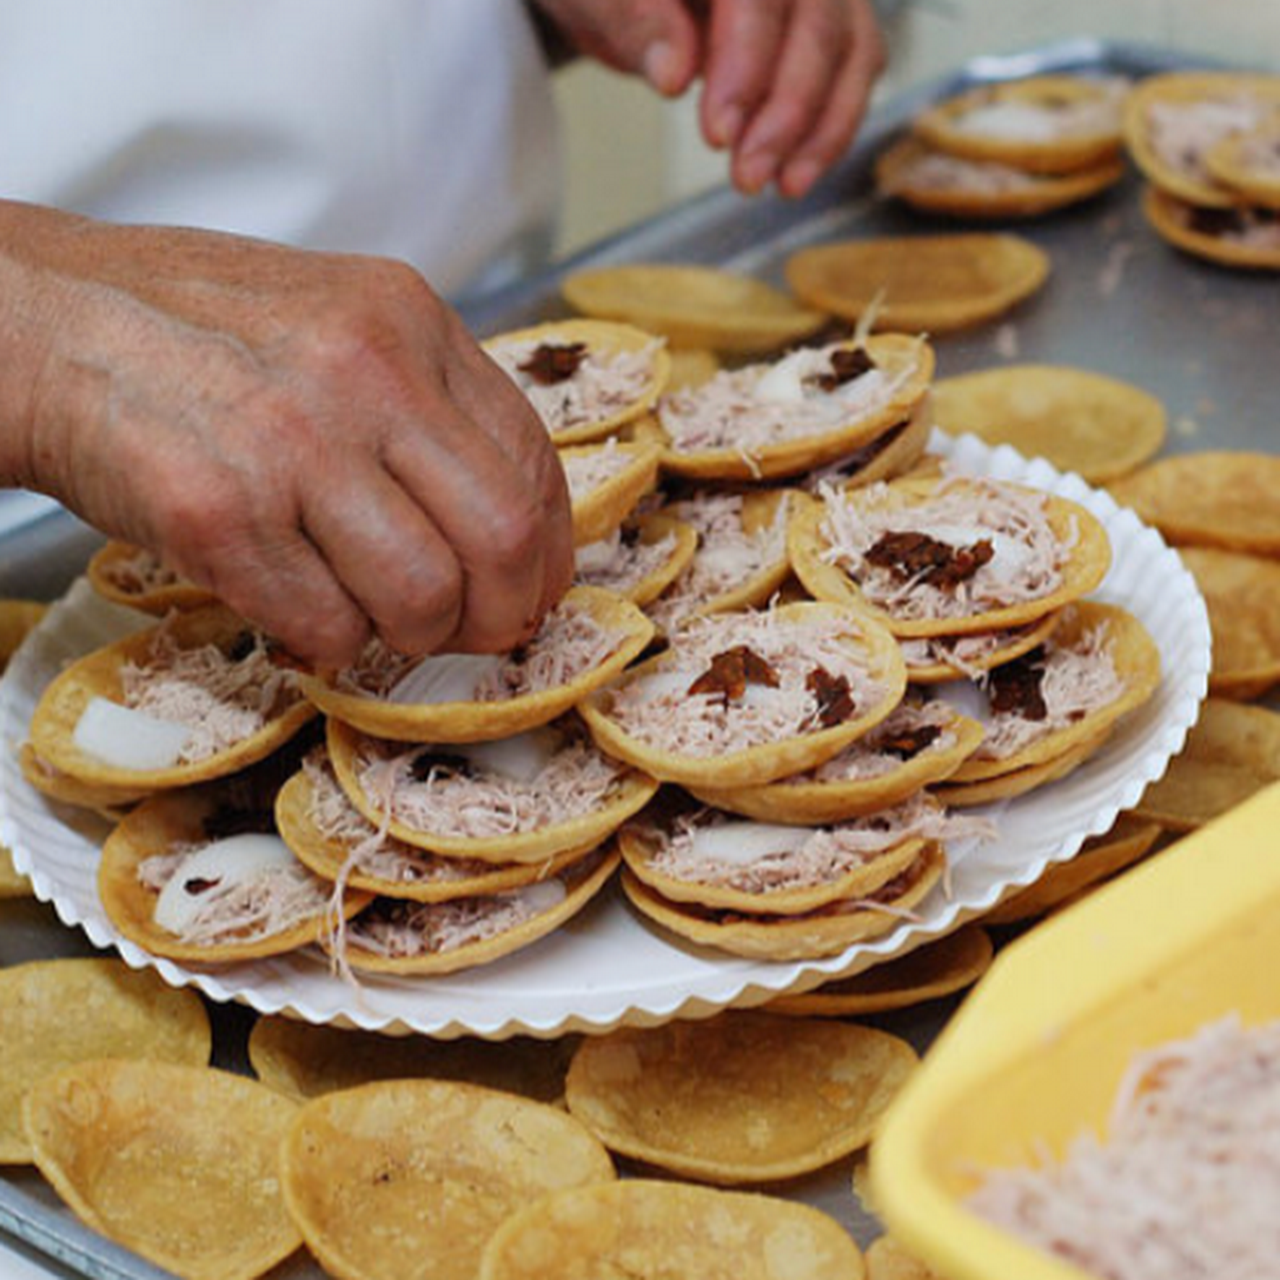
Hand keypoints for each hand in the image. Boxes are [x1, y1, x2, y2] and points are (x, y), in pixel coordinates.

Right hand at [0, 203, 573, 667]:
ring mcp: (293, 443)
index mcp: (410, 321)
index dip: (548, 551)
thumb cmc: (194, 333)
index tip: (534, 590)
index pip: (532, 460)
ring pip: (424, 598)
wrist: (42, 324)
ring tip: (376, 620)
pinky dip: (330, 644)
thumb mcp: (338, 321)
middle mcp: (366, 374)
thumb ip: (427, 402)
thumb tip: (507, 526)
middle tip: (475, 633)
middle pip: (503, 539)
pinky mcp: (222, 514)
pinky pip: (329, 627)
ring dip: (412, 637)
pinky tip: (301, 611)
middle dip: (504, 614)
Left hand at [530, 0, 884, 196]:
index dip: (747, 63)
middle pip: (818, 20)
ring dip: (820, 127)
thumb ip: (633, 21)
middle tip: (748, 176)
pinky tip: (796, 172)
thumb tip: (672, 73)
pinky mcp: (833, 19)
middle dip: (788, 108)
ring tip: (781, 185)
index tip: (719, 133)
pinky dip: (832, 125)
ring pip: (850, 47)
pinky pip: (856, 67)